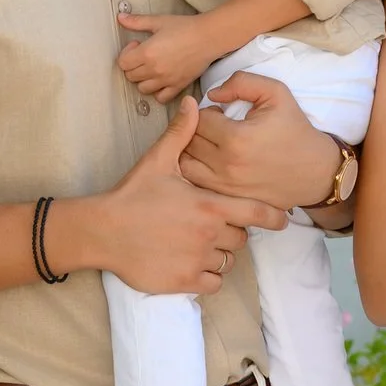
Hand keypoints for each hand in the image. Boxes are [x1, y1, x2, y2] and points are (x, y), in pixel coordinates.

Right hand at [54, 98, 285, 292]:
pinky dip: (208, 276)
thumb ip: (181, 133)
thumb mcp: (157, 161)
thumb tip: (193, 103)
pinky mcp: (186, 281)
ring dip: (220, 254)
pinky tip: (193, 264)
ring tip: (200, 245)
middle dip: (233, 232)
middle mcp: (209, 234)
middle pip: (241, 237)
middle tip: (213, 226)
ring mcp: (198, 260)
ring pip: (228, 261)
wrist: (103, 230)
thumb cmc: (132, 195)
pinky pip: (214, 283)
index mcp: (209, 205)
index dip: (273, 216)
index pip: (256, 213)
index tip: (281, 219)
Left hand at [116, 7, 216, 104]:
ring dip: (143, 79)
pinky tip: (161, 81)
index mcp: (147, 53)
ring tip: (151, 68)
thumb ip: (137, 21)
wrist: (209, 37)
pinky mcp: (178, 86)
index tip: (136, 46)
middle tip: (144, 55)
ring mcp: (166, 80)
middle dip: (133, 65)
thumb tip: (121, 18)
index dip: (126, 53)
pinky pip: (161, 97)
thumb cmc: (186, 28)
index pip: (123, 63)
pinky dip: (158, 92)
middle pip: (131, 76)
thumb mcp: (159, 21)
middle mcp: (154, 69)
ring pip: (142, 88)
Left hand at [180, 71, 342, 211]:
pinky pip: (196, 184)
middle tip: (214, 127)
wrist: (316, 171)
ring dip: (190, 151)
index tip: (220, 113)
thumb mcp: (276, 93)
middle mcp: (226, 166)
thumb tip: (212, 94)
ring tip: (209, 144)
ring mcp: (225, 187)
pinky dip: (196, 171)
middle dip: (195, 129)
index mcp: (236, 138)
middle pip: (188, 142)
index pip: (198, 119)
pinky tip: (210, 163)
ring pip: (185, 164)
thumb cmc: (295, 131)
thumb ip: (241, 83)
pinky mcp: (227, 199)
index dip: (206, 111)